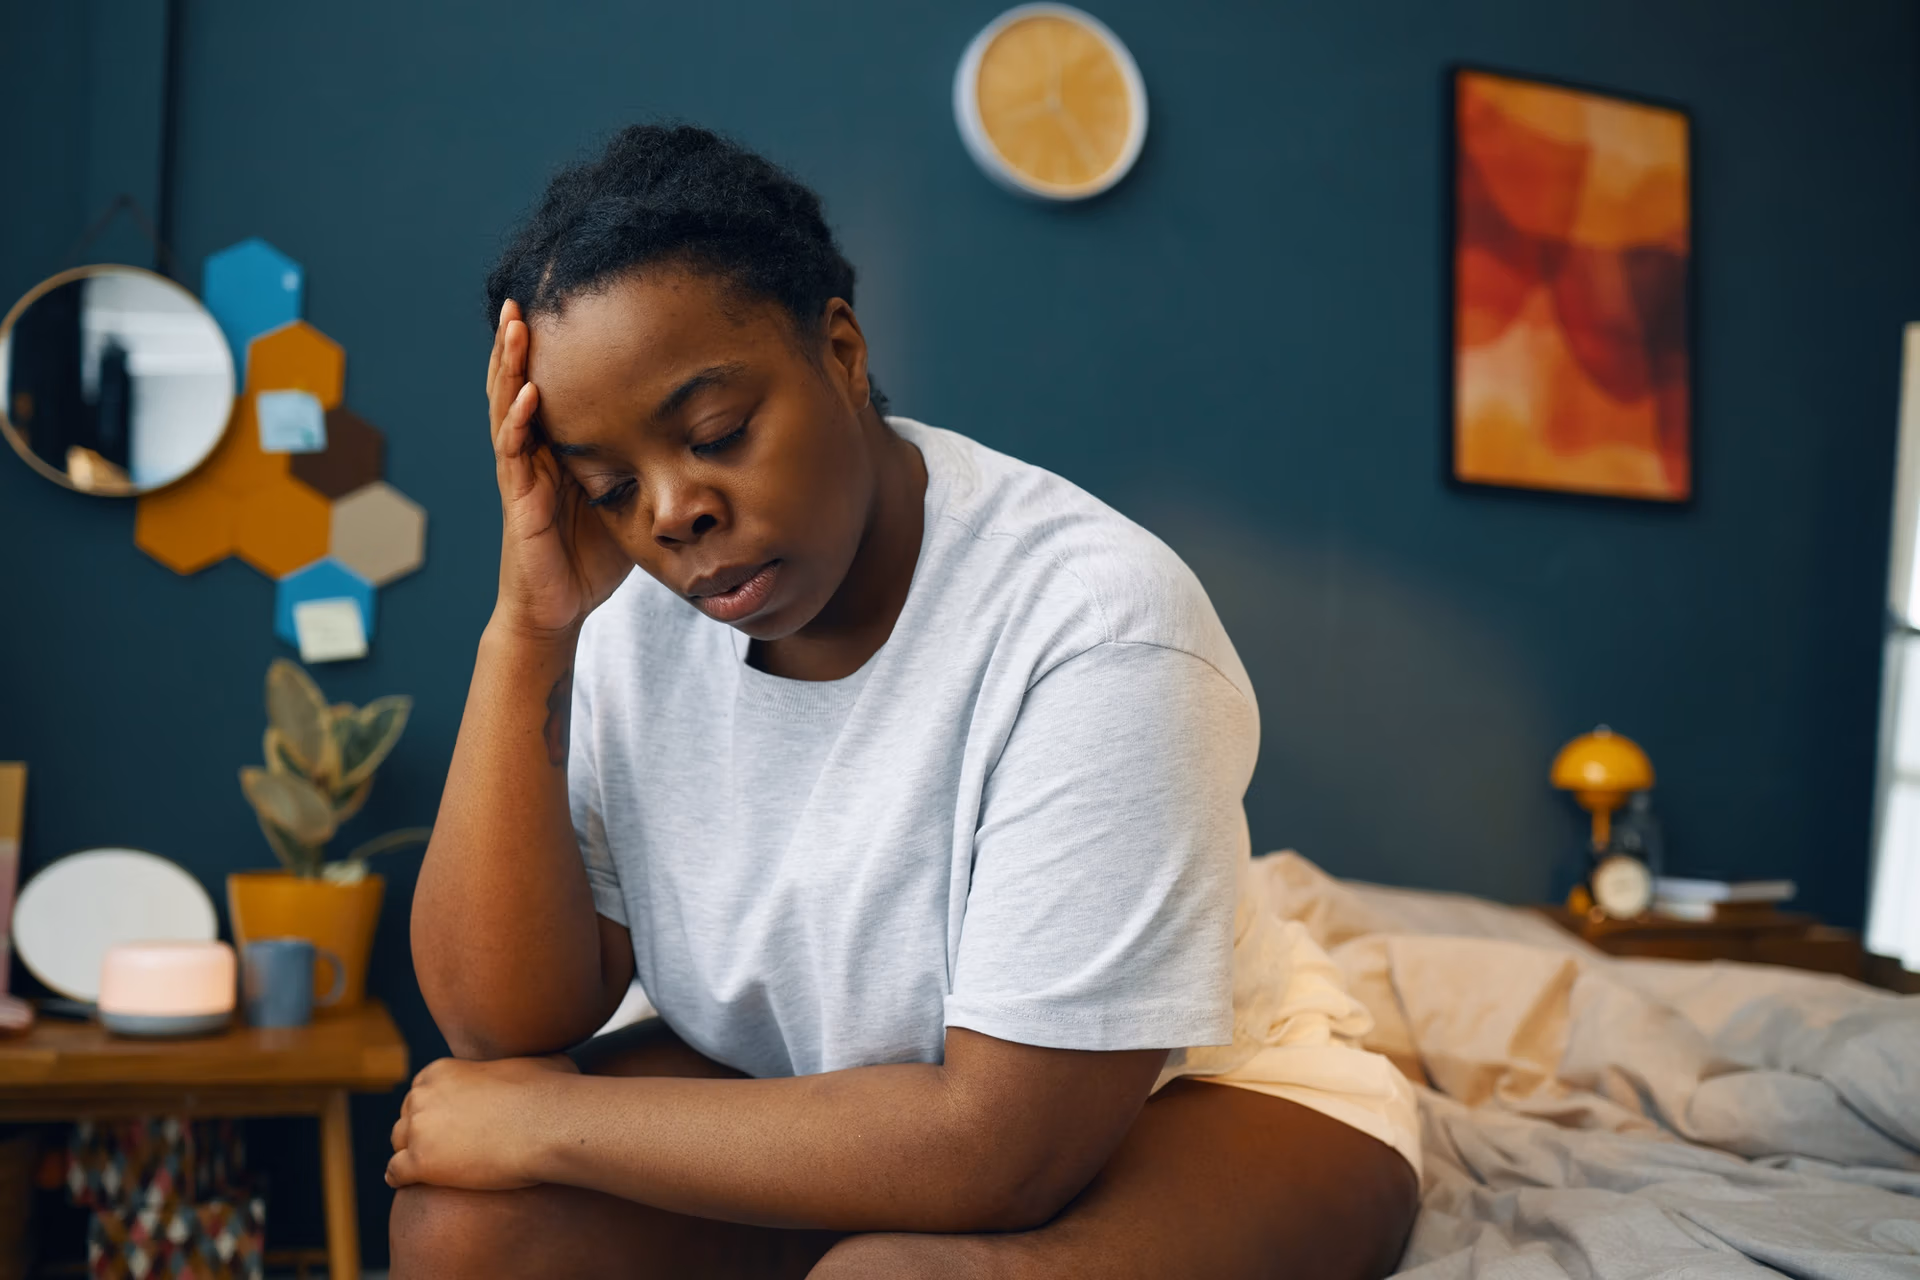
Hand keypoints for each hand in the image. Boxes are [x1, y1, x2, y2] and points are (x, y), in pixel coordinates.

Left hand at [387, 1053, 578, 1190]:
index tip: (447, 1121)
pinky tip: (410, 1184)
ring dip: (410, 1152)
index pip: (421, 1090)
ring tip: (427, 1166)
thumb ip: (522, 1061)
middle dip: (421, 1129)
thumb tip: (549, 1059)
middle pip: (407, 1116)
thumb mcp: (532, 1061)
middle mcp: (423, 1096)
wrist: (548, 1124)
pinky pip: (395, 1173)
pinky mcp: (420, 1163)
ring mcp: (420, 1129)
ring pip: (399, 1142)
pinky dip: (401, 1178)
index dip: (434, 1108)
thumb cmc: (548, 1091)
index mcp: (441, 1070)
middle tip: (440, 1146)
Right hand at [489, 299, 633, 636]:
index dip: (543, 353)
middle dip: (517, 344)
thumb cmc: (590, 559)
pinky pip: (514, 454)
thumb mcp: (627, 502)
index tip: (554, 309)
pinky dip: (519, 421)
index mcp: (553, 451)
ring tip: (516, 326)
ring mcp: (519, 476)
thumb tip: (694, 441)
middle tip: (521, 298)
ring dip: (510, 367)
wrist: (556, 610)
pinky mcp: (518, 501)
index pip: (543, 391)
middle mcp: (530, 456)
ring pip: (507, 409)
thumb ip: (643, 469)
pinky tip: (527, 394)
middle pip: (516, 387)